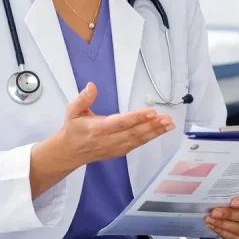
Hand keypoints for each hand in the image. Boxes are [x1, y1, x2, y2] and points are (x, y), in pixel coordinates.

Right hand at [57, 82, 173, 168]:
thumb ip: (83, 98)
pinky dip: (150, 138)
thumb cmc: (73, 129)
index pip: (120, 123)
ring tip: (168, 124)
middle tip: (166, 119)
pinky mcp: (119, 151)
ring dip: (155, 132)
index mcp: (97, 128)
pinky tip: (160, 131)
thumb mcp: (72, 111)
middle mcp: (108, 140)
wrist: (70, 152)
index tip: (151, 112)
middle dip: (152, 126)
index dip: (136, 118)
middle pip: (133, 133)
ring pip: (138, 140)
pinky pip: (137, 144)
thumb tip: (91, 86)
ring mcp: (115, 148)